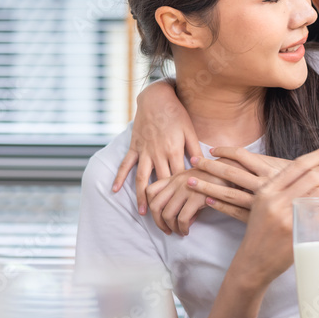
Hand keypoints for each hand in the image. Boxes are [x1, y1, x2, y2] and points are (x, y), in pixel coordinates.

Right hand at [111, 80, 201, 214]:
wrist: (156, 97)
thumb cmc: (177, 113)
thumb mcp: (190, 130)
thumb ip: (195, 148)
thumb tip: (203, 166)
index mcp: (174, 151)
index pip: (180, 179)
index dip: (184, 195)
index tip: (188, 210)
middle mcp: (158, 154)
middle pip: (161, 184)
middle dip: (164, 202)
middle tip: (167, 220)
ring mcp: (144, 151)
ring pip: (142, 178)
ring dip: (142, 197)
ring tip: (143, 213)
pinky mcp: (134, 146)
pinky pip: (125, 164)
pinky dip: (119, 177)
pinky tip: (115, 191)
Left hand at [145, 168, 224, 235]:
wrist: (232, 170)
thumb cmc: (214, 177)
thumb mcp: (194, 180)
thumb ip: (182, 193)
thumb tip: (180, 217)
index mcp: (174, 177)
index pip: (150, 191)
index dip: (148, 206)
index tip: (155, 217)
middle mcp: (176, 182)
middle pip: (155, 206)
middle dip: (158, 222)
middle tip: (166, 230)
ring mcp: (186, 190)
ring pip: (167, 215)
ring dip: (171, 228)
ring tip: (179, 232)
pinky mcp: (196, 198)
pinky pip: (182, 219)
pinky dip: (183, 228)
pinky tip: (187, 230)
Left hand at [188, 148, 318, 219]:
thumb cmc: (317, 192)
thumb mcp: (300, 176)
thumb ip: (283, 171)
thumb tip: (263, 162)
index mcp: (272, 171)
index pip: (243, 157)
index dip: (227, 152)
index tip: (214, 149)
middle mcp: (263, 185)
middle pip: (229, 172)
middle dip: (210, 165)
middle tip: (193, 160)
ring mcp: (259, 203)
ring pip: (228, 191)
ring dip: (208, 185)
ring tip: (189, 181)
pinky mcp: (258, 218)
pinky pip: (235, 211)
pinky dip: (221, 206)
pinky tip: (208, 202)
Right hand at [231, 146, 318, 286]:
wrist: (252, 262)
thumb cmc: (260, 232)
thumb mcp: (261, 205)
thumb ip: (279, 189)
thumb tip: (305, 173)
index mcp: (266, 190)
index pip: (297, 165)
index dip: (317, 155)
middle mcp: (274, 200)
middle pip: (312, 177)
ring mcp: (285, 216)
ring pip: (318, 194)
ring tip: (317, 207)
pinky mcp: (295, 231)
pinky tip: (315, 221)